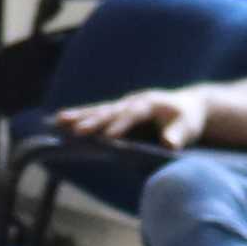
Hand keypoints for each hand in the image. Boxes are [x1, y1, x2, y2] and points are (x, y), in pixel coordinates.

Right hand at [56, 87, 202, 147]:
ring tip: (58, 121)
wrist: (187, 106)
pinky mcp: (117, 111)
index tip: (109, 137)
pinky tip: (59, 121)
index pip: (134, 114)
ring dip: (79, 116)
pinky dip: (79, 116)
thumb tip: (168, 144)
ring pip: (98, 110)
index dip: (122, 125)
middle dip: (93, 121)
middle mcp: (133, 101)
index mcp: (151, 103)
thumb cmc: (188, 120)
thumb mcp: (188, 128)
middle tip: (77, 131)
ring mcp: (123, 105)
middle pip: (111, 111)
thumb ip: (178, 135)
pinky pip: (96, 113)